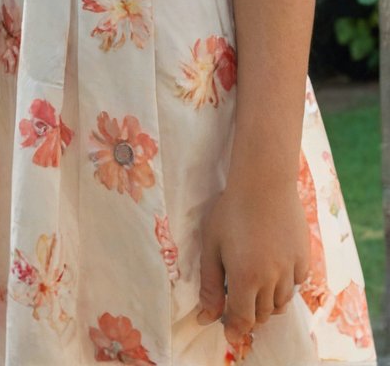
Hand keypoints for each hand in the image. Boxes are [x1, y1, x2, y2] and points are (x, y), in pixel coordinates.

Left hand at [196, 174, 310, 349]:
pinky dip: (286, 285)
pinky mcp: (304, 257)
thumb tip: (206, 317)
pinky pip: (297, 284)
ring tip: (256, 286)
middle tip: (238, 302)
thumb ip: (210, 285)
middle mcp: (272, 280)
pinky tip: (274, 269)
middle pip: (262, 314)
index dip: (234, 329)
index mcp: (246, 279)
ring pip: (281, 302)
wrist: (263, 181)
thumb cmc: (231, 210)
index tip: (228, 329)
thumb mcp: (212, 246)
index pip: (243, 320)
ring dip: (267, 302)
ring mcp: (291, 269)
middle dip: (249, 314)